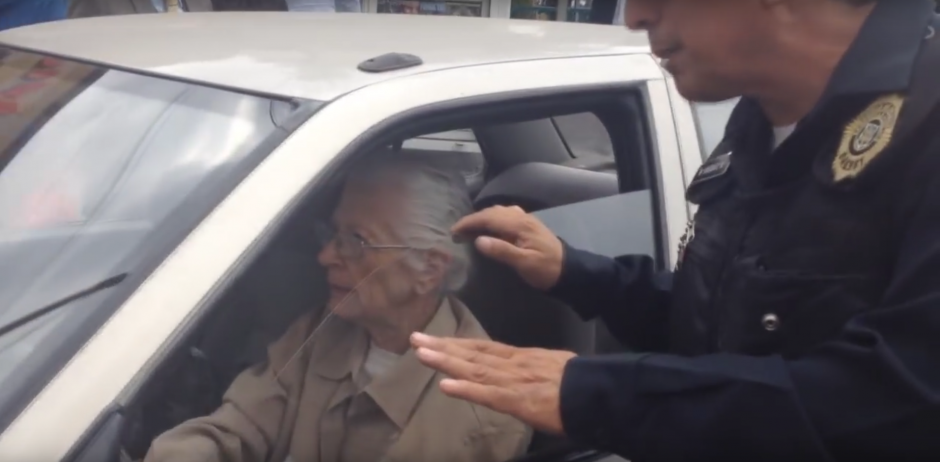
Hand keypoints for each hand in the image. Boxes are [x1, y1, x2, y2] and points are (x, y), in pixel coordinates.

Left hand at [411, 332, 575, 434]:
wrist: (598, 392)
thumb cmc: (579, 383)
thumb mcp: (551, 365)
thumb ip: (530, 367)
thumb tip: (521, 369)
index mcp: (520, 357)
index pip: (482, 347)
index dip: (456, 342)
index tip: (433, 338)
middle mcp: (512, 364)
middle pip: (471, 353)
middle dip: (442, 346)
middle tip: (414, 338)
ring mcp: (513, 381)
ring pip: (474, 368)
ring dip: (446, 361)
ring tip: (421, 353)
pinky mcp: (518, 400)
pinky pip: (488, 394)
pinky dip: (466, 389)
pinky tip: (445, 385)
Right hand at [451, 205, 562, 289]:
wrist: (570, 271)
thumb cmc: (546, 269)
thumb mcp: (524, 263)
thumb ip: (502, 251)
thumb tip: (478, 241)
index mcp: (519, 225)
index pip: (489, 218)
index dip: (469, 222)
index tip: (453, 231)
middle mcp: (522, 218)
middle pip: (492, 212)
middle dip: (473, 219)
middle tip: (458, 232)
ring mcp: (526, 220)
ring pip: (499, 212)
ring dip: (483, 217)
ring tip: (470, 229)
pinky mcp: (528, 225)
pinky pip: (506, 215)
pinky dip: (493, 218)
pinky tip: (490, 227)